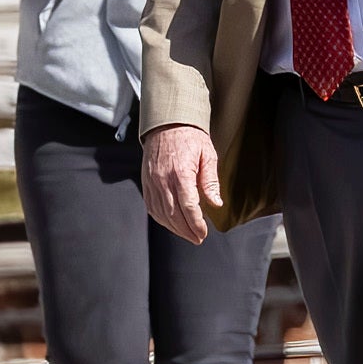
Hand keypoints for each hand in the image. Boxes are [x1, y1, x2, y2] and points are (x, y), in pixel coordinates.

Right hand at [142, 124, 220, 244]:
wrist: (166, 125)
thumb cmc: (190, 138)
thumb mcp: (208, 155)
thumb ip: (210, 181)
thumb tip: (216, 203)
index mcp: (180, 173)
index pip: (188, 206)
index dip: (196, 223)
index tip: (203, 233)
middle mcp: (162, 180)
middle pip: (173, 214)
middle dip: (186, 230)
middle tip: (198, 238)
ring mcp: (152, 182)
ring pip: (160, 213)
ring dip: (174, 228)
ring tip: (187, 234)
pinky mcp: (146, 183)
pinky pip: (151, 206)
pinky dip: (161, 219)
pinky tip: (171, 224)